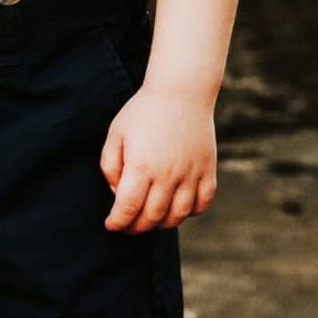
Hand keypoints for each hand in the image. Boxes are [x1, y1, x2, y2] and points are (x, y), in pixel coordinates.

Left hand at [99, 86, 217, 231]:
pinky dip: (189, 212)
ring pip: (177, 216)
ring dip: (161, 224)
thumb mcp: (116, 133)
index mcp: (141, 166)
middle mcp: (168, 174)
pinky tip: (177, 206)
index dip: (117, 222)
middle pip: (151, 217)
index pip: (128, 208)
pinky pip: (201, 204)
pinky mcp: (207, 170)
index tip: (111, 224)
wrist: (181, 90)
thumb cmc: (143, 111)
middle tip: (128, 225)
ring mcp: (191, 174)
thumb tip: (117, 194)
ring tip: (150, 218)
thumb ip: (110, 166)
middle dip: (136, 227)